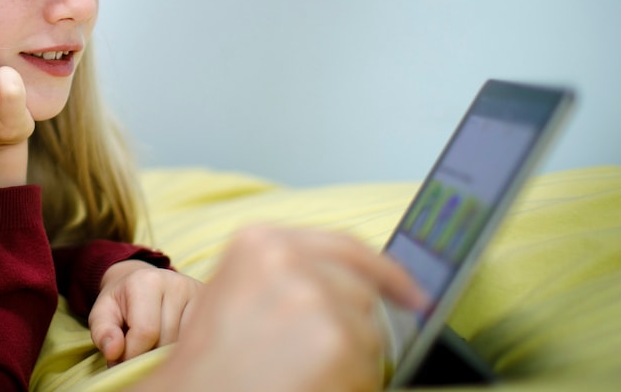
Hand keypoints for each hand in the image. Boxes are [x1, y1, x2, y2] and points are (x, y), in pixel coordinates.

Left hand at [89, 260, 203, 366]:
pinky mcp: (209, 305)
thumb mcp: (102, 315)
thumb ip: (102, 333)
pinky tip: (171, 343)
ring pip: (183, 344)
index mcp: (147, 281)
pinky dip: (182, 348)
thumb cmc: (122, 303)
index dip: (131, 354)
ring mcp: (198, 293)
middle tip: (137, 352)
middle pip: (166, 340)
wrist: (142, 283)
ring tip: (153, 345)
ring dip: (165, 354)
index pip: (145, 332)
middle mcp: (177, 283)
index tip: (121, 358)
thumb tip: (114, 352)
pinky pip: (198, 339)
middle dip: (148, 355)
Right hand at [135, 225, 427, 391]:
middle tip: (323, 358)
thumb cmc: (210, 364)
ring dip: (351, 359)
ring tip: (305, 375)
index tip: (411, 293)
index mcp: (260, 242)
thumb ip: (285, 276)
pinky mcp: (339, 339)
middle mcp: (290, 259)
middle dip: (353, 326)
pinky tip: (315, 387)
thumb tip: (349, 287)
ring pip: (370, 331)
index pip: (345, 246)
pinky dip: (353, 384)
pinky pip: (373, 367)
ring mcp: (317, 297)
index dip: (385, 272)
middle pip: (360, 290)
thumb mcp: (234, 295)